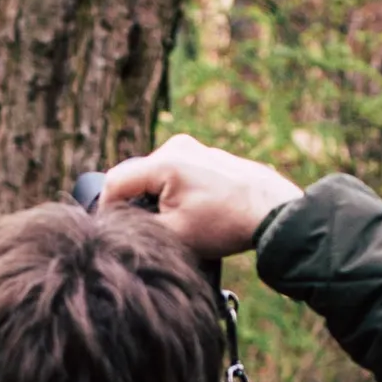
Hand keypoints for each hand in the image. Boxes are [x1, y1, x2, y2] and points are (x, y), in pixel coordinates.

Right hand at [95, 134, 301, 260]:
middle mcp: (176, 146)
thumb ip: (136, 225)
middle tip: (147, 232)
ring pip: (154, 175)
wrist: (273, 213)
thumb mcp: (173, 234)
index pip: (115, 182)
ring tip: (175, 224)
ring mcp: (193, 148)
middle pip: (134, 177)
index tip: (113, 233)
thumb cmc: (226, 224)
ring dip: (155, 199)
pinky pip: (175, 173)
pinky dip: (174, 192)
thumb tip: (115, 223)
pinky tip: (192, 213)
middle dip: (134, 204)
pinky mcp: (205, 155)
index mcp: (165, 162)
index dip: (107, 210)